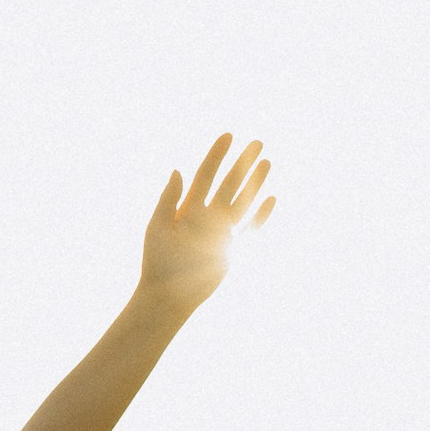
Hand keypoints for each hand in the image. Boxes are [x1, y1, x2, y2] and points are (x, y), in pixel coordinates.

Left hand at [136, 134, 274, 318]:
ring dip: (255, 182)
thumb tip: (178, 170)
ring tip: (267, 162)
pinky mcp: (232, 248)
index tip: (228, 136)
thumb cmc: (158, 261)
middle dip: (242, 163)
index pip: (205, 175)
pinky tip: (271, 198)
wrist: (169, 294)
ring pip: (243, 201)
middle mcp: (207, 216)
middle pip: (229, 183)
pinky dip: (261, 215)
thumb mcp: (158, 227)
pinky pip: (250, 228)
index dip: (216, 155)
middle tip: (257, 142)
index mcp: (188, 207)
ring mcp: (221, 231)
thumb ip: (168, 199)